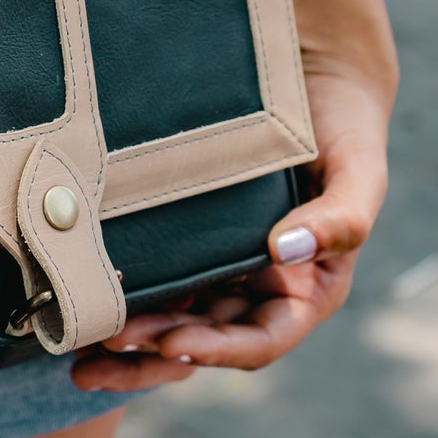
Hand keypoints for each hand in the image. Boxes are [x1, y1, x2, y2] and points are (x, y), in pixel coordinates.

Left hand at [71, 64, 390, 391]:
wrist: (313, 81)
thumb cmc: (345, 130)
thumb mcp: (359, 171)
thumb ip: (341, 217)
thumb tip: (287, 251)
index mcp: (307, 290)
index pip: (260, 339)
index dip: (217, 350)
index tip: (172, 345)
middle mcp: (261, 289)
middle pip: (206, 342)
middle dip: (154, 355)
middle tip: (100, 354)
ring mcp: (223, 269)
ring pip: (174, 320)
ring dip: (130, 341)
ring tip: (79, 352)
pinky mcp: (189, 243)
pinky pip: (157, 280)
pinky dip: (125, 296)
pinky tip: (84, 298)